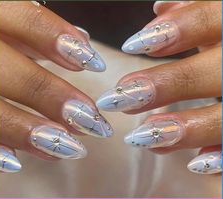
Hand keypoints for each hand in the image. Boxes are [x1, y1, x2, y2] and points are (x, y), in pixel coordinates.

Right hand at [0, 1, 112, 172]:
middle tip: (93, 123)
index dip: (64, 43)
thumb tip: (82, 38)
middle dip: (56, 100)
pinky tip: (14, 162)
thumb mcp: (2, 23)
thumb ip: (33, 32)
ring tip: (70, 148)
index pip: (28, 19)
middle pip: (16, 74)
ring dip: (30, 132)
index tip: (96, 64)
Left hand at [96, 1, 221, 174]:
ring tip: (140, 137)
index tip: (131, 46)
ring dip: (183, 129)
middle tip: (117, 99)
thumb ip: (197, 17)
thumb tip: (161, 8)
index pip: (212, 18)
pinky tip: (193, 164)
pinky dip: (220, 158)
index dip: (175, 30)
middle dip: (164, 86)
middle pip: (213, 73)